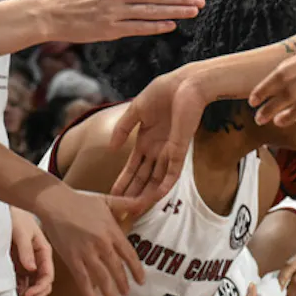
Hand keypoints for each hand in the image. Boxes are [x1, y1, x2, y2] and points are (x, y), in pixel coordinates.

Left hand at [11, 207, 54, 295]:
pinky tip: (11, 294)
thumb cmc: (16, 216)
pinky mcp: (18, 266)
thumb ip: (26, 249)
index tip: (27, 295)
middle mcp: (39, 260)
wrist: (4, 208)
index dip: (40, 288)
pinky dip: (19, 291)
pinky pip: (22, 283)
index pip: (48, 275)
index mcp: (44, 252)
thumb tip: (32, 269)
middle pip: (44, 285)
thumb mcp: (21, 231)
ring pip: (33, 286)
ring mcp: (28, 264)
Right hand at [34, 187, 145, 295]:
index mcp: (112, 231)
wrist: (56, 203)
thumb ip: (127, 204)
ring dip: (110, 293)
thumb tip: (145, 201)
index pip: (129, 254)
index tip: (141, 280)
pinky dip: (89, 293)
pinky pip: (82, 279)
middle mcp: (102, 244)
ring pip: (102, 278)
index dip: (136, 269)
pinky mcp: (71, 258)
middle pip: (117, 269)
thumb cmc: (81, 201)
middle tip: (127, 294)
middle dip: (123, 284)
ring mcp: (86, 252)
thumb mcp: (107, 200)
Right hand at [108, 69, 205, 207]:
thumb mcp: (136, 110)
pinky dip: (165, 185)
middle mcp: (157, 149)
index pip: (132, 167)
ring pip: (156, 180)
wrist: (185, 84)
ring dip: (146, 194)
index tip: (112, 195)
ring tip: (135, 210)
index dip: (123, 181)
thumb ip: (123, 128)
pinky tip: (155, 197)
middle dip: (132, 194)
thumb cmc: (162, 92)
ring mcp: (168, 151)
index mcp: (145, 140)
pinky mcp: (180, 150)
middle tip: (121, 211)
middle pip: (143, 178)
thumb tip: (111, 149)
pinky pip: (173, 172)